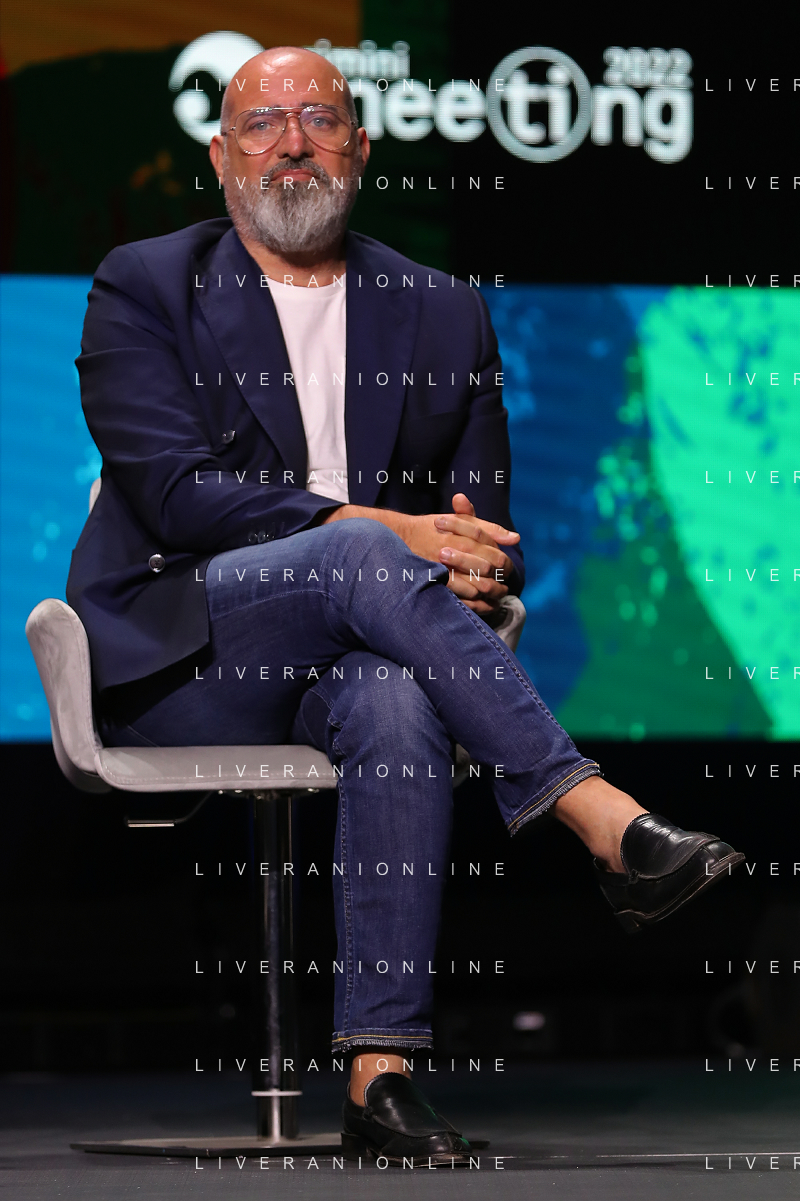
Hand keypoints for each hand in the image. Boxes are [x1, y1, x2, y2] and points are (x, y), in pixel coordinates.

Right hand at [321, 496, 519, 616]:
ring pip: (474, 584)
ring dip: (487, 593)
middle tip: (505, 588)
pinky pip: (458, 595)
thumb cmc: (433, 529)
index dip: (503, 564)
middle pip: (485, 568)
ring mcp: (442, 566)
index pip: (492, 552)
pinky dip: (472, 602)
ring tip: (495, 599)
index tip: (506, 570)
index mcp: (463, 535)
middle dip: (498, 580)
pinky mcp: (434, 580)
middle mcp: (453, 550)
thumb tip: (516, 538)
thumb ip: (488, 527)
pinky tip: (480, 606)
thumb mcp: (460, 521)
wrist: (397, 535)